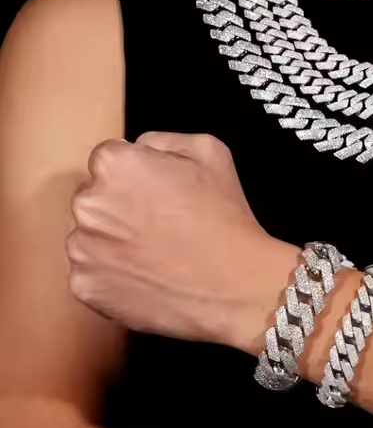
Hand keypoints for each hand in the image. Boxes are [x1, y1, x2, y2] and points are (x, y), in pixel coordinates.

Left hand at [67, 132, 298, 347]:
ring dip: (115, 243)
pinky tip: (148, 277)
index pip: (109, 161)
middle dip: (121, 209)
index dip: (138, 177)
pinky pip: (91, 275)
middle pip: (95, 199)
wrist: (236, 286)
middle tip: (162, 227)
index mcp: (115, 165)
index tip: (160, 196)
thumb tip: (141, 148)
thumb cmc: (226, 220)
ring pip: (92, 238)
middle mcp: (89, 203)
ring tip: (157, 256)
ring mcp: (82, 248)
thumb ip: (164, 140)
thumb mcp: (211, 152)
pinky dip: (113, 277)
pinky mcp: (85, 287)